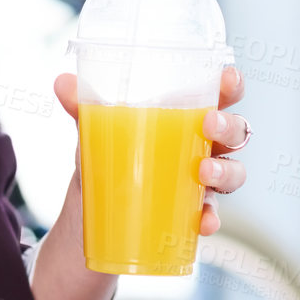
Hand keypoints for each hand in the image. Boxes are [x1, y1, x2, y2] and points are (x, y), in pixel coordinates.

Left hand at [52, 64, 250, 235]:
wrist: (94, 211)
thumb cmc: (109, 156)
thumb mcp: (95, 131)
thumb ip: (82, 107)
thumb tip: (63, 82)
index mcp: (186, 116)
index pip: (220, 95)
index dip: (232, 84)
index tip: (228, 78)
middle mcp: (203, 146)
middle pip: (236, 132)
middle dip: (230, 126)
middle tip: (209, 124)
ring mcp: (202, 181)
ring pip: (233, 173)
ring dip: (226, 171)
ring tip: (203, 171)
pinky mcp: (193, 214)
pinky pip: (213, 215)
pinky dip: (212, 218)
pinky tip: (203, 221)